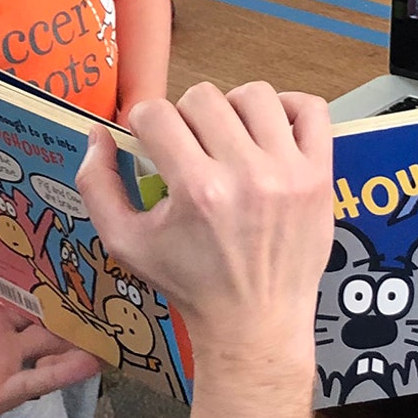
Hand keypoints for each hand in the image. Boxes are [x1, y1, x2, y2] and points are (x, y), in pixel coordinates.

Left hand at [0, 239, 97, 417]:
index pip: (22, 297)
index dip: (46, 280)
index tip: (74, 257)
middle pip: (45, 323)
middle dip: (74, 309)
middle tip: (110, 286)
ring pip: (50, 352)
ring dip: (81, 340)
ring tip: (116, 323)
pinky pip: (36, 381)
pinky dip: (65, 372)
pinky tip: (94, 359)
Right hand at [81, 82, 333, 346]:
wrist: (255, 323)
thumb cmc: (190, 284)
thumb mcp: (125, 244)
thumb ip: (97, 186)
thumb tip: (98, 135)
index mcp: (197, 190)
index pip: (157, 114)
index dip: (144, 124)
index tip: (151, 144)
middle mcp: (246, 175)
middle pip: (203, 97)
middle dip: (185, 117)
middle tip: (189, 148)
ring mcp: (289, 173)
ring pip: (255, 94)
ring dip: (233, 109)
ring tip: (228, 139)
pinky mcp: (319, 177)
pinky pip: (311, 110)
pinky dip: (289, 109)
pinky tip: (270, 133)